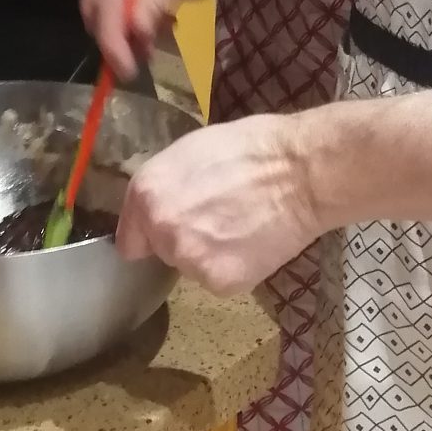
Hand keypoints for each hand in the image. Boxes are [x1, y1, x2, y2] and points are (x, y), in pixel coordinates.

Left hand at [115, 113, 319, 293]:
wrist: (301, 172)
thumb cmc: (251, 149)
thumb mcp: (191, 151)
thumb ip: (165, 186)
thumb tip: (157, 208)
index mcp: (146, 193)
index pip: (130, 240)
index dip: (151, 232)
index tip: (172, 226)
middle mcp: (160, 230)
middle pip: (163, 252)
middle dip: (184, 238)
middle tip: (219, 215)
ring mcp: (189, 260)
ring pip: (192, 266)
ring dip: (210, 254)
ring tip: (242, 225)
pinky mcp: (220, 282)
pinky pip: (219, 279)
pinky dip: (236, 266)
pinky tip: (255, 242)